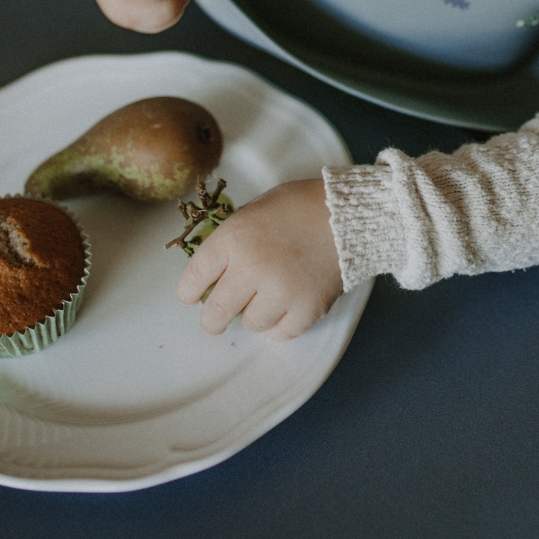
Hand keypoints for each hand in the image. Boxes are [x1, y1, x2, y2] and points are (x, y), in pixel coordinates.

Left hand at [176, 178, 342, 340]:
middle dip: (212, 319)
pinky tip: (285, 307)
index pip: (194, 278)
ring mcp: (280, 291)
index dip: (188, 292)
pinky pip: (280, 333)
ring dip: (254, 314)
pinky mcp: (307, 308)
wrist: (350, 213)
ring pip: (250, 324)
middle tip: (216, 320)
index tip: (190, 298)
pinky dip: (280, 324)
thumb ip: (234, 238)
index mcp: (234, 238)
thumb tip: (215, 269)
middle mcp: (252, 267)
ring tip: (268, 297)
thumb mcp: (257, 208)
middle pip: (216, 313)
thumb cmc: (302, 205)